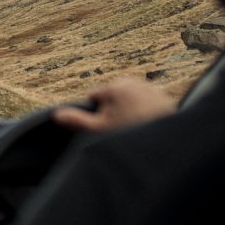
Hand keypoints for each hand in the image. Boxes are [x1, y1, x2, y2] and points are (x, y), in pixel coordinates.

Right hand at [52, 77, 176, 131]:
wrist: (168, 143)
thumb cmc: (130, 135)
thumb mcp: (99, 130)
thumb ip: (77, 121)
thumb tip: (55, 115)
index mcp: (115, 86)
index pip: (93, 96)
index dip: (96, 114)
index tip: (107, 126)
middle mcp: (133, 81)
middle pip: (112, 97)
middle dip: (113, 110)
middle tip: (122, 129)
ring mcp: (150, 88)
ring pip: (128, 99)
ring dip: (129, 110)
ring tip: (136, 128)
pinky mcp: (163, 96)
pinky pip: (145, 102)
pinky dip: (145, 111)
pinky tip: (148, 124)